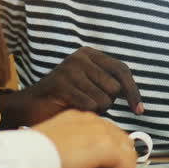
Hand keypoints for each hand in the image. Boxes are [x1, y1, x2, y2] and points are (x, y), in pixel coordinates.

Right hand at [18, 48, 143, 124]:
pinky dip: (84, 113)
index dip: (133, 91)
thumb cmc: (64, 100)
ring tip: (78, 106)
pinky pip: (89, 105)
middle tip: (89, 105)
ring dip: (95, 110)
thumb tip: (137, 100)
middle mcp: (81, 56)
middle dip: (107, 103)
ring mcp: (70, 68)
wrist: (29, 106)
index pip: (122, 70)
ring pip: (104, 99)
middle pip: (114, 87)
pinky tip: (71, 109)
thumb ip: (109, 85)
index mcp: (90, 54)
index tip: (139, 110)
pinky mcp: (60, 83)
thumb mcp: (90, 86)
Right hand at [33, 110, 137, 167]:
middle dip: (112, 163)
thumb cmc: (34, 153)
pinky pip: (127, 165)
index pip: (108, 133)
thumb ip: (76, 146)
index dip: (102, 155)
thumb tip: (91, 163)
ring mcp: (102, 131)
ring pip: (128, 153)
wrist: (29, 153)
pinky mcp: (107, 146)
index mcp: (82, 117)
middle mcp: (95, 120)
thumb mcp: (57, 143)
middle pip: (123, 142)